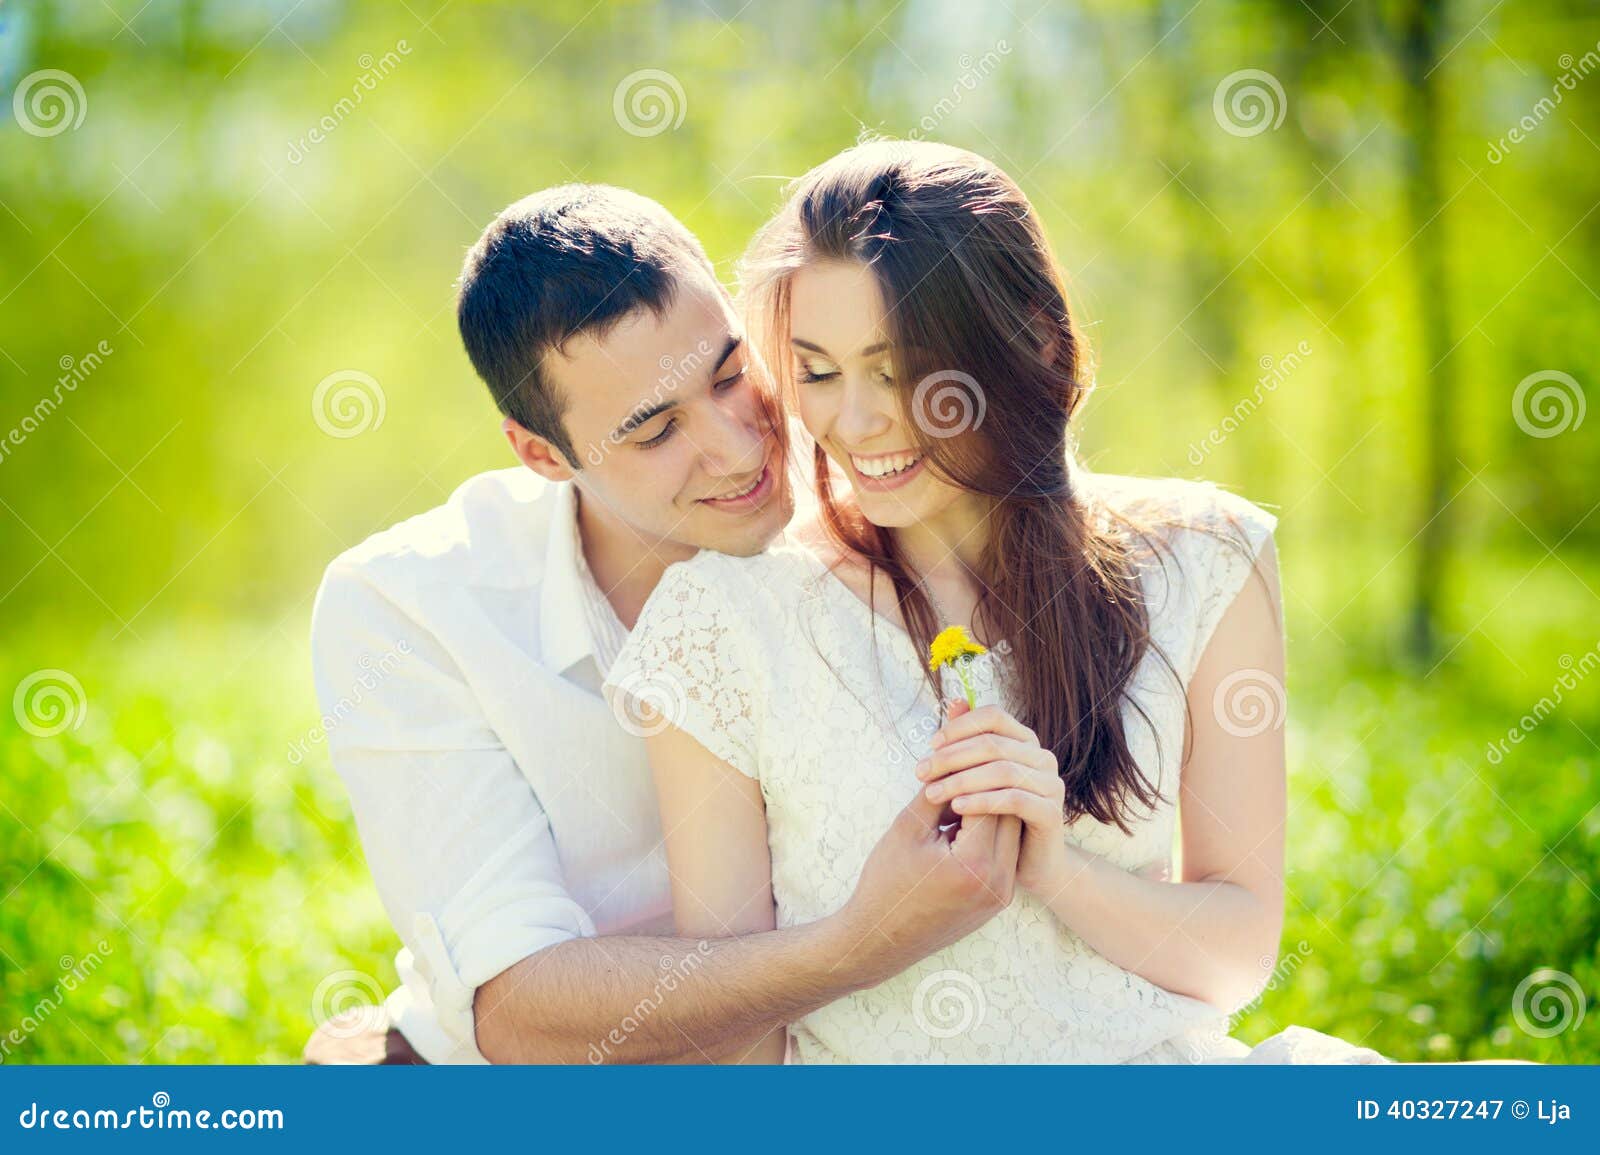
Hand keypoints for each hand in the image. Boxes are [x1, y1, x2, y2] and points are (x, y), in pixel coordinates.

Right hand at [835, 741, 1020, 983]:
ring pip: (1010, 834)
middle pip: (1008, 814)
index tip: (954, 755)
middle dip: (985, 786)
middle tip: (963, 766)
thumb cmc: (886, 881)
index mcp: (974, 862)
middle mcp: (998, 881)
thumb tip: (955, 752)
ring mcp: (1001, 895)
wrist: (880, 939)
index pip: (989, 798)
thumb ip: (936, 790)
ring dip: (988, 810)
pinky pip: (1003, 856)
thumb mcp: (908, 828)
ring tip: (959, 794)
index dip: (972, 771)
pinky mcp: (997, 902)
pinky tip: (960, 824)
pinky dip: (987, 834)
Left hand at [916, 700, 1068, 894]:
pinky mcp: (1052, 814)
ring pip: (1003, 770)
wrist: (1028, 867)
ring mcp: (1051, 785)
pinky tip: (957, 809)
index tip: (931, 744)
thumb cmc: (996, 820)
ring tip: (931, 794)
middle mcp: (1042, 759)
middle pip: (994, 743)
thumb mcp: (977, 777)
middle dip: (952, 756)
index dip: (960, 726)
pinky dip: (983, 801)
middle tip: (921, 772)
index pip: (994, 717)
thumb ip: (968, 742)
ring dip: (961, 779)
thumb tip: (955, 700)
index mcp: (1024, 743)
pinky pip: (1015, 800)